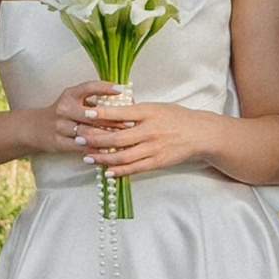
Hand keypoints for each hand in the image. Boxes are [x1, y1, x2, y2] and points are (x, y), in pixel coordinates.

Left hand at [70, 88, 215, 177]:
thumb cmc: (176, 117)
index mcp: (148, 112)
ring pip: (122, 156)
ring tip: (87, 157)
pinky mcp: (157, 161)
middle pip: (116, 137)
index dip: (101, 114)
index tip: (85, 113)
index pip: (120, 113)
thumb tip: (112, 110)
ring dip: (102, 157)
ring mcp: (153, 148)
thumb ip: (135, 110)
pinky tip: (106, 170)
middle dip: (94, 139)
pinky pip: (134, 168)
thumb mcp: (156, 107)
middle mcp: (150, 130)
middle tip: (78, 138)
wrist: (200, 133)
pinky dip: (118, 170)